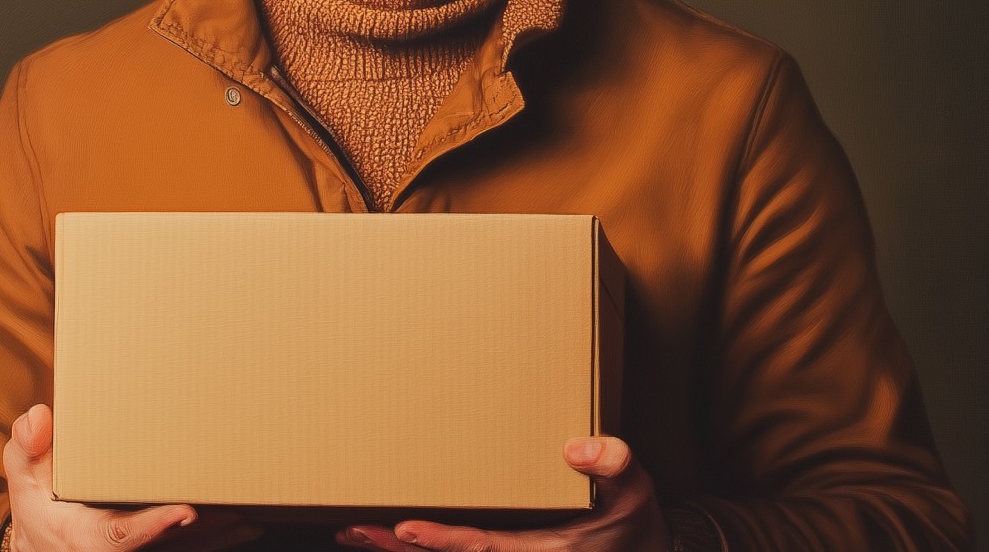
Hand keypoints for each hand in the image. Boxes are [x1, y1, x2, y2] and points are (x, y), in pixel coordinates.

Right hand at [3, 404, 263, 551]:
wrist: (47, 548)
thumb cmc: (41, 508)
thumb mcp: (23, 478)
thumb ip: (26, 448)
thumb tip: (39, 421)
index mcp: (89, 537)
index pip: (125, 535)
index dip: (155, 526)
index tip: (185, 511)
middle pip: (172, 545)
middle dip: (209, 528)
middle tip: (245, 505)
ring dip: (222, 536)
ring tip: (255, 512)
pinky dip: (218, 541)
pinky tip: (245, 524)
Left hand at [334, 437, 668, 551]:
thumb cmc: (635, 525)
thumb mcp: (636, 493)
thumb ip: (615, 466)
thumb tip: (580, 447)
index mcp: (541, 551)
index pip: (483, 547)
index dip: (444, 540)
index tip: (406, 528)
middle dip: (397, 547)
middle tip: (352, 529)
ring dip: (397, 548)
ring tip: (351, 531)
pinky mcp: (505, 551)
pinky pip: (460, 551)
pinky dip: (421, 544)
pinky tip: (388, 532)